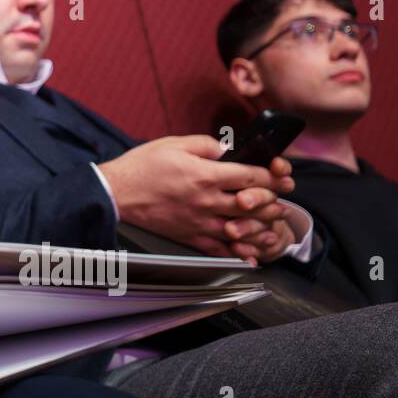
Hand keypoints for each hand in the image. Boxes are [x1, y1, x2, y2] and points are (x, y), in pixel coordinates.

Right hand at [99, 136, 294, 258]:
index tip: (280, 176)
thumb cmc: (142, 166)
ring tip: (273, 225)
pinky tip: (250, 254)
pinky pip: (219, 249)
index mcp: (205, 174)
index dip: (272, 176)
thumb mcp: (175, 143)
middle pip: (253, 204)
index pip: (252, 176)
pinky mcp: (188, 236)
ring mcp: (198, 221)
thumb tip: (228, 149)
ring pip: (241, 229)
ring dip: (262, 227)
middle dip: (273, 202)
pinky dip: (238, 254)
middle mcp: (206, 200)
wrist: (115, 193)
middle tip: (282, 200)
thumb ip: (206, 145)